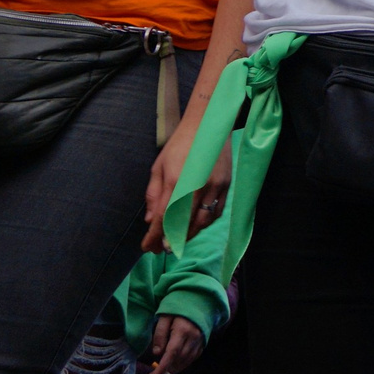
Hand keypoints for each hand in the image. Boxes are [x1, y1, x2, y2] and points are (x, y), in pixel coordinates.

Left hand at [142, 124, 228, 254]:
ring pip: (202, 222)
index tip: (147, 247)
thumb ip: (154, 195)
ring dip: (189, 235)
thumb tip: (150, 220)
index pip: (163, 218)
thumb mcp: (159, 167)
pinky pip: (216, 212)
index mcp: (176, 181)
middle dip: (171, 241)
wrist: (208, 124)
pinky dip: (205, 222)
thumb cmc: (179, 145)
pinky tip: (196, 225)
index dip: (154, 236)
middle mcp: (197, 187)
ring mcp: (214, 187)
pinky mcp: (226, 185)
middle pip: (183, 225)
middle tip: (162, 249)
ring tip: (178, 240)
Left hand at [143, 314, 204, 373]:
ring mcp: (200, 341)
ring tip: (165, 365)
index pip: (171, 354)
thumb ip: (160, 335)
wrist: (199, 301)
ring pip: (186, 361)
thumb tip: (157, 353)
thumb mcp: (164, 317)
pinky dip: (183, 363)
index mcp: (182, 330)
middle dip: (166, 368)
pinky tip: (176, 361)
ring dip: (174, 367)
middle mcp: (193, 338)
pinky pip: (192, 358)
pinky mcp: (203, 343)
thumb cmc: (178, 308)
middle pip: (178, 360)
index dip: (161, 369)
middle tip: (155, 367)